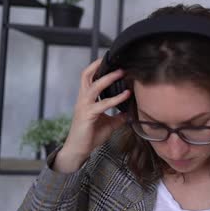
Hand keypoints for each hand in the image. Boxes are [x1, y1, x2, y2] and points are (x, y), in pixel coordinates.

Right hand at [55, 57, 130, 172]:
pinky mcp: (88, 115)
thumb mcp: (109, 124)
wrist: (79, 150)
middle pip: (86, 76)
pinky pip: (102, 104)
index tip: (110, 60)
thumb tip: (130, 112)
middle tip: (116, 61)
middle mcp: (83, 99)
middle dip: (100, 66)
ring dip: (108, 78)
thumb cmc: (90, 136)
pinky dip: (115, 99)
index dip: (97, 67)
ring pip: (94, 87)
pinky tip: (125, 95)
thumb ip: (118, 117)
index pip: (89, 77)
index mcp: (86, 99)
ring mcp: (84, 106)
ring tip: (122, 73)